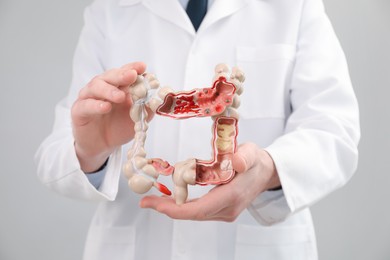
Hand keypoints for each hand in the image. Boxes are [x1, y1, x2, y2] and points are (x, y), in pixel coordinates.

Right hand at [71, 62, 145, 171]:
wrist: (102, 146)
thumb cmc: (119, 127)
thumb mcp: (138, 118)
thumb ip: (147, 107)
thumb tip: (158, 98)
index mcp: (118, 86)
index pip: (124, 73)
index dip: (132, 68)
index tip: (142, 67)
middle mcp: (102, 88)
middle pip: (109, 76)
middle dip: (121, 75)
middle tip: (132, 75)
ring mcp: (89, 97)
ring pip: (96, 87)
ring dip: (109, 90)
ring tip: (120, 96)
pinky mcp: (79, 111)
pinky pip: (86, 105)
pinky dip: (96, 105)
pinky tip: (105, 107)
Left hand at [140, 143, 280, 221]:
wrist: (265, 173)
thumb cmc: (255, 161)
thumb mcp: (252, 153)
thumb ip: (246, 157)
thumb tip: (237, 161)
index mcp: (233, 195)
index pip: (200, 209)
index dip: (176, 210)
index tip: (156, 205)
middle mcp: (228, 209)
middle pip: (192, 214)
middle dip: (167, 209)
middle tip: (146, 202)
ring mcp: (225, 212)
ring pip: (194, 214)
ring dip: (173, 208)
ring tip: (153, 200)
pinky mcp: (221, 210)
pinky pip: (198, 211)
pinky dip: (182, 206)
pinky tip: (170, 200)